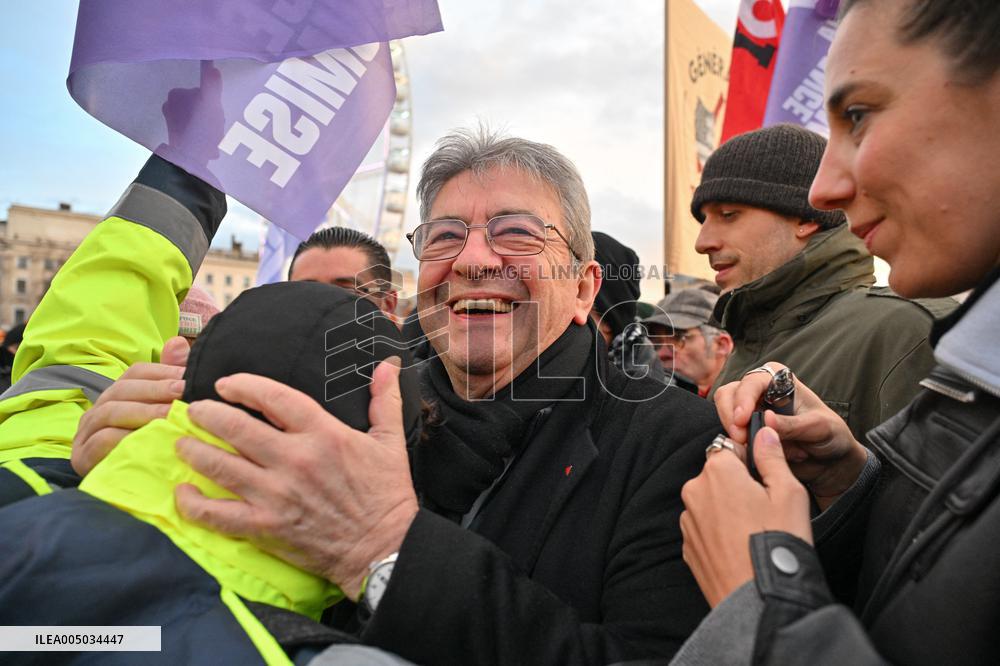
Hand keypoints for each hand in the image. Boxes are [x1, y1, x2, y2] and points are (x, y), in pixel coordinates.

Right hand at [72, 336, 188, 475]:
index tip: (188, 377)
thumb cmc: (147, 447)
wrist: (122, 489)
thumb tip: (178, 343)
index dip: (162, 372)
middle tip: (182, 393)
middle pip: (123, 389)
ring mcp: (86, 432)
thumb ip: (168, 378)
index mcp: (118, 394)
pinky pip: (101, 441)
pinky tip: (148, 440)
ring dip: (142, 412)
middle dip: (155, 389)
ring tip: (169, 415)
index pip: (136, 372)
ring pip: (111, 412)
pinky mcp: (83, 456)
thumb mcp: (162, 414)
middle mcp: (98, 408)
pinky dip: (125, 438)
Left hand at [174, 358, 417, 599]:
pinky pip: (217, 514)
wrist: (383, 548)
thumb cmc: (386, 494)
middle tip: (193, 411)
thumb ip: (384, 401)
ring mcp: (276, 495)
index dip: (243, 386)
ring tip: (181, 443)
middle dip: (207, 415)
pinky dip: (193, 504)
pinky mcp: (265, 527)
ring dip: (193, 451)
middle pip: (236, 428)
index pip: (273, 397)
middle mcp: (294, 460)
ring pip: (220, 466)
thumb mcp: (390, 442)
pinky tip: (182, 493)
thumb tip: (386, 366)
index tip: (225, 384)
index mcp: (323, 434)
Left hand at [680, 427, 812, 606]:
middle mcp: (694, 491)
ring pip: (710, 503)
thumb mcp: (788, 491)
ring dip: (726, 510)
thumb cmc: (777, 541)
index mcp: (717, 470)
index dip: (750, 460)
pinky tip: (740, 548)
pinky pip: (704, 530)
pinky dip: (719, 534)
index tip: (765, 478)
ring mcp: (687, 522)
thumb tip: (765, 432)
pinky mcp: (687, 548)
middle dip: (737, 486)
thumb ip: (772, 456)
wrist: (759, 598)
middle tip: (764, 510)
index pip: (729, 448)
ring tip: (753, 532)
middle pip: (717, 476)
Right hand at [713, 363, 867, 507]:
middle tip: (740, 438)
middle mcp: (761, 391)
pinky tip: (751, 454)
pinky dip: (736, 443)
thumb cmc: (830, 435)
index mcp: (780, 379)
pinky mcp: (745, 431)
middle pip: (730, 393)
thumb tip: (766, 419)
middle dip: (730, 415)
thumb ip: (792, 424)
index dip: (744, 398)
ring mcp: (750, 411)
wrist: (830, 462)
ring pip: (725, 412)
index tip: (742, 420)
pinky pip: (730, 434)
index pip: (753, 381)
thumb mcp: (818, 428)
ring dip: (732, 430)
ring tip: (746, 447)